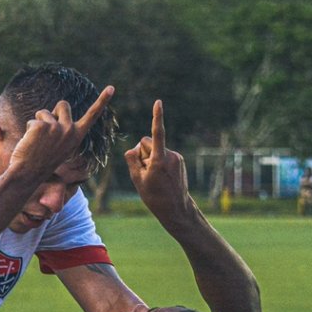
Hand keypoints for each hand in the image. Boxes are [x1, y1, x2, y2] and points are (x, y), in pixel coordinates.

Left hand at [8, 86, 114, 178]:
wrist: (29, 174)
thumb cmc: (43, 161)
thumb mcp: (60, 145)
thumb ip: (64, 130)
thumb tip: (60, 111)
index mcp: (77, 136)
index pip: (92, 115)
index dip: (102, 101)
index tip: (112, 88)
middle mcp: (70, 130)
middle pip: (62, 104)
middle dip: (54, 112)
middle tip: (47, 132)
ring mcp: (56, 128)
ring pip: (44, 112)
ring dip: (38, 122)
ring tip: (37, 141)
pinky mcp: (41, 126)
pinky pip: (32, 120)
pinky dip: (29, 130)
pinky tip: (30, 143)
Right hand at [124, 100, 190, 223]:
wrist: (176, 208)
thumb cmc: (154, 197)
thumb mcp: (137, 180)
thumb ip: (132, 160)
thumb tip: (133, 149)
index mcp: (159, 160)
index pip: (156, 133)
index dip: (157, 117)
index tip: (158, 102)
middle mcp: (170, 155)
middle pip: (148, 142)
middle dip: (142, 152)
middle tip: (142, 171)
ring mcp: (176, 157)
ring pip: (155, 149)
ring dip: (150, 159)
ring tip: (153, 177)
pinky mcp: (179, 160)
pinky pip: (163, 155)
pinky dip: (158, 162)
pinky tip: (160, 176)